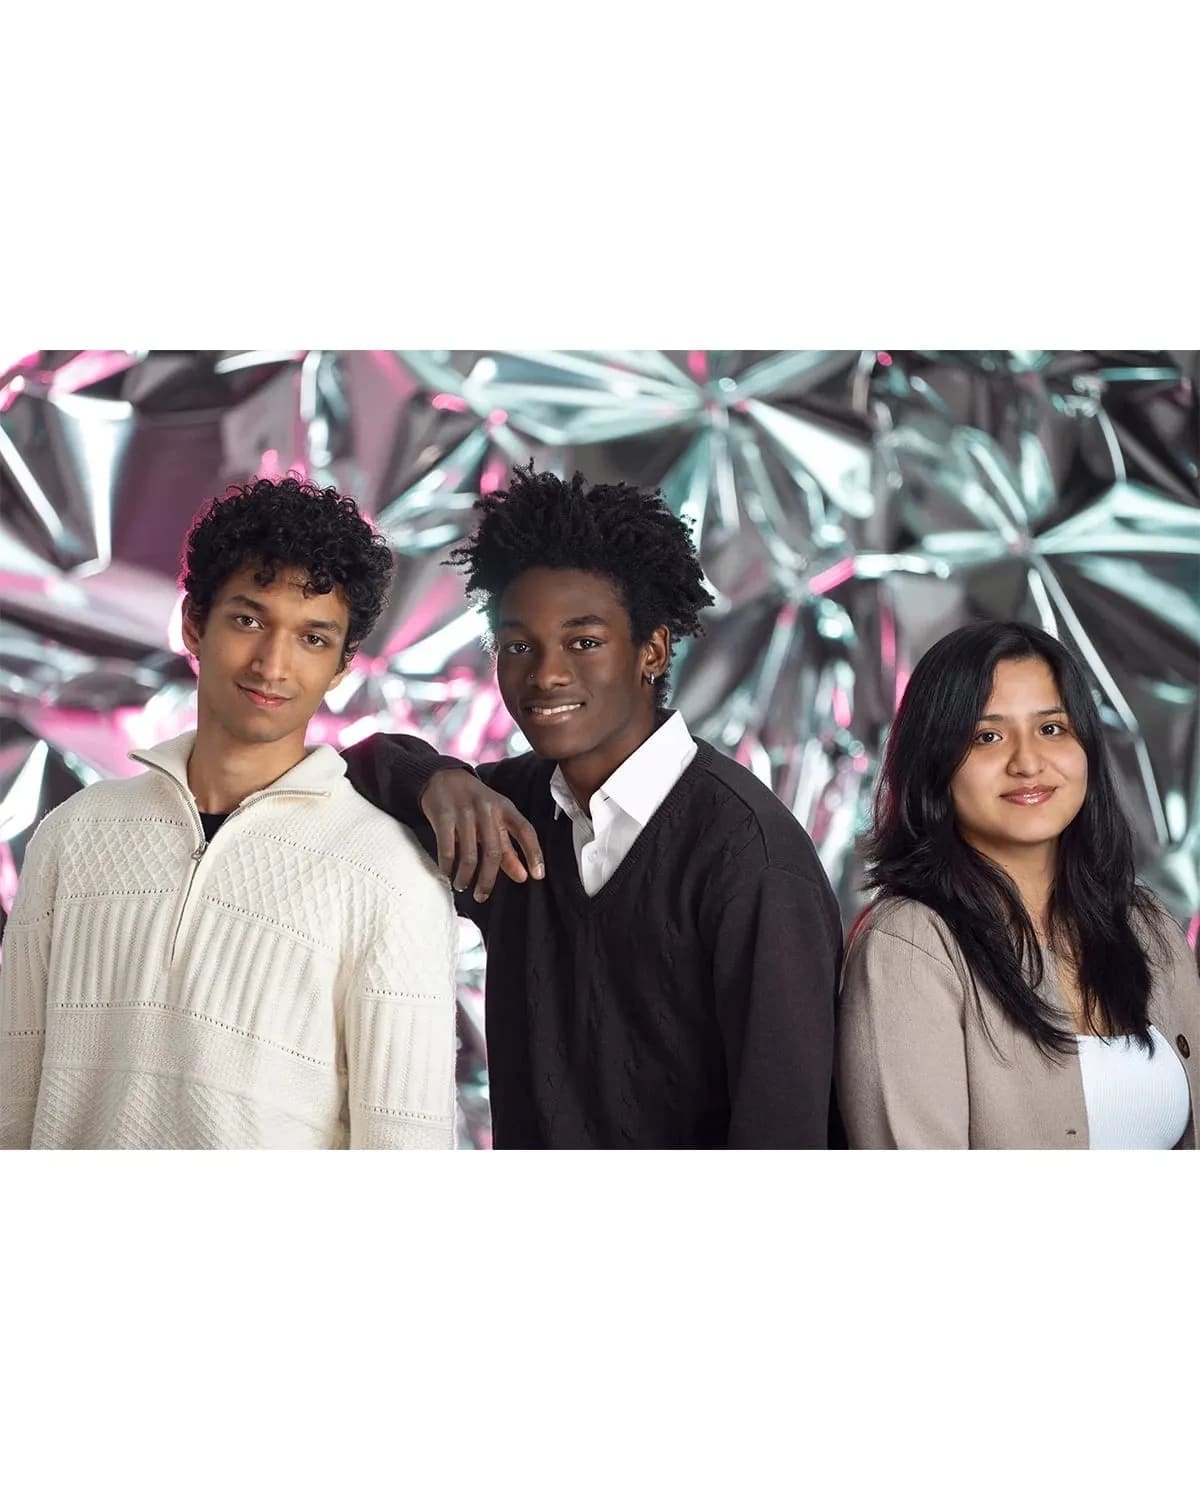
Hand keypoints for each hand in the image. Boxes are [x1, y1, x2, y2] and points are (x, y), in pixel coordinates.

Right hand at [419, 770, 544, 900]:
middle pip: (494, 852)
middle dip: (488, 879)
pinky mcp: (443, 815)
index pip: (526, 831)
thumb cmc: (474, 804)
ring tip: (462, 885)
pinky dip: (448, 866)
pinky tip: (447, 873)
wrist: (443, 777)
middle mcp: (487, 809)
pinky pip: (447, 849)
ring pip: (470, 855)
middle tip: (481, 896)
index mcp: (505, 808)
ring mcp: (465, 811)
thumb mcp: (495, 821)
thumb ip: (508, 848)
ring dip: (465, 876)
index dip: (533, 853)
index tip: (536, 876)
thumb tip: (524, 877)